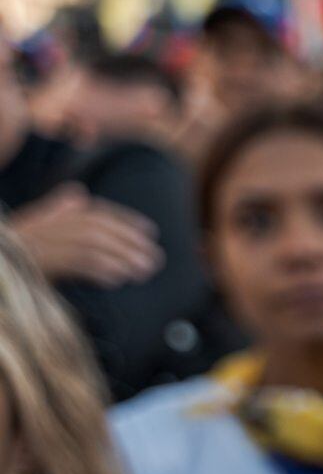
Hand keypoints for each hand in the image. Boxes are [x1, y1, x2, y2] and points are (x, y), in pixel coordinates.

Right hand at [7, 184, 163, 286]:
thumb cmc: (15, 244)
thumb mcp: (36, 222)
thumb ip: (58, 208)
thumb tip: (79, 193)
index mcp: (54, 214)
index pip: (97, 212)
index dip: (126, 220)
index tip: (151, 231)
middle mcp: (50, 224)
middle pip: (99, 229)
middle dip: (130, 243)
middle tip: (155, 258)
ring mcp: (44, 242)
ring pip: (92, 245)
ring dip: (121, 259)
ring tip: (143, 272)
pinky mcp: (40, 262)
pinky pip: (77, 263)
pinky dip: (99, 270)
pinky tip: (117, 280)